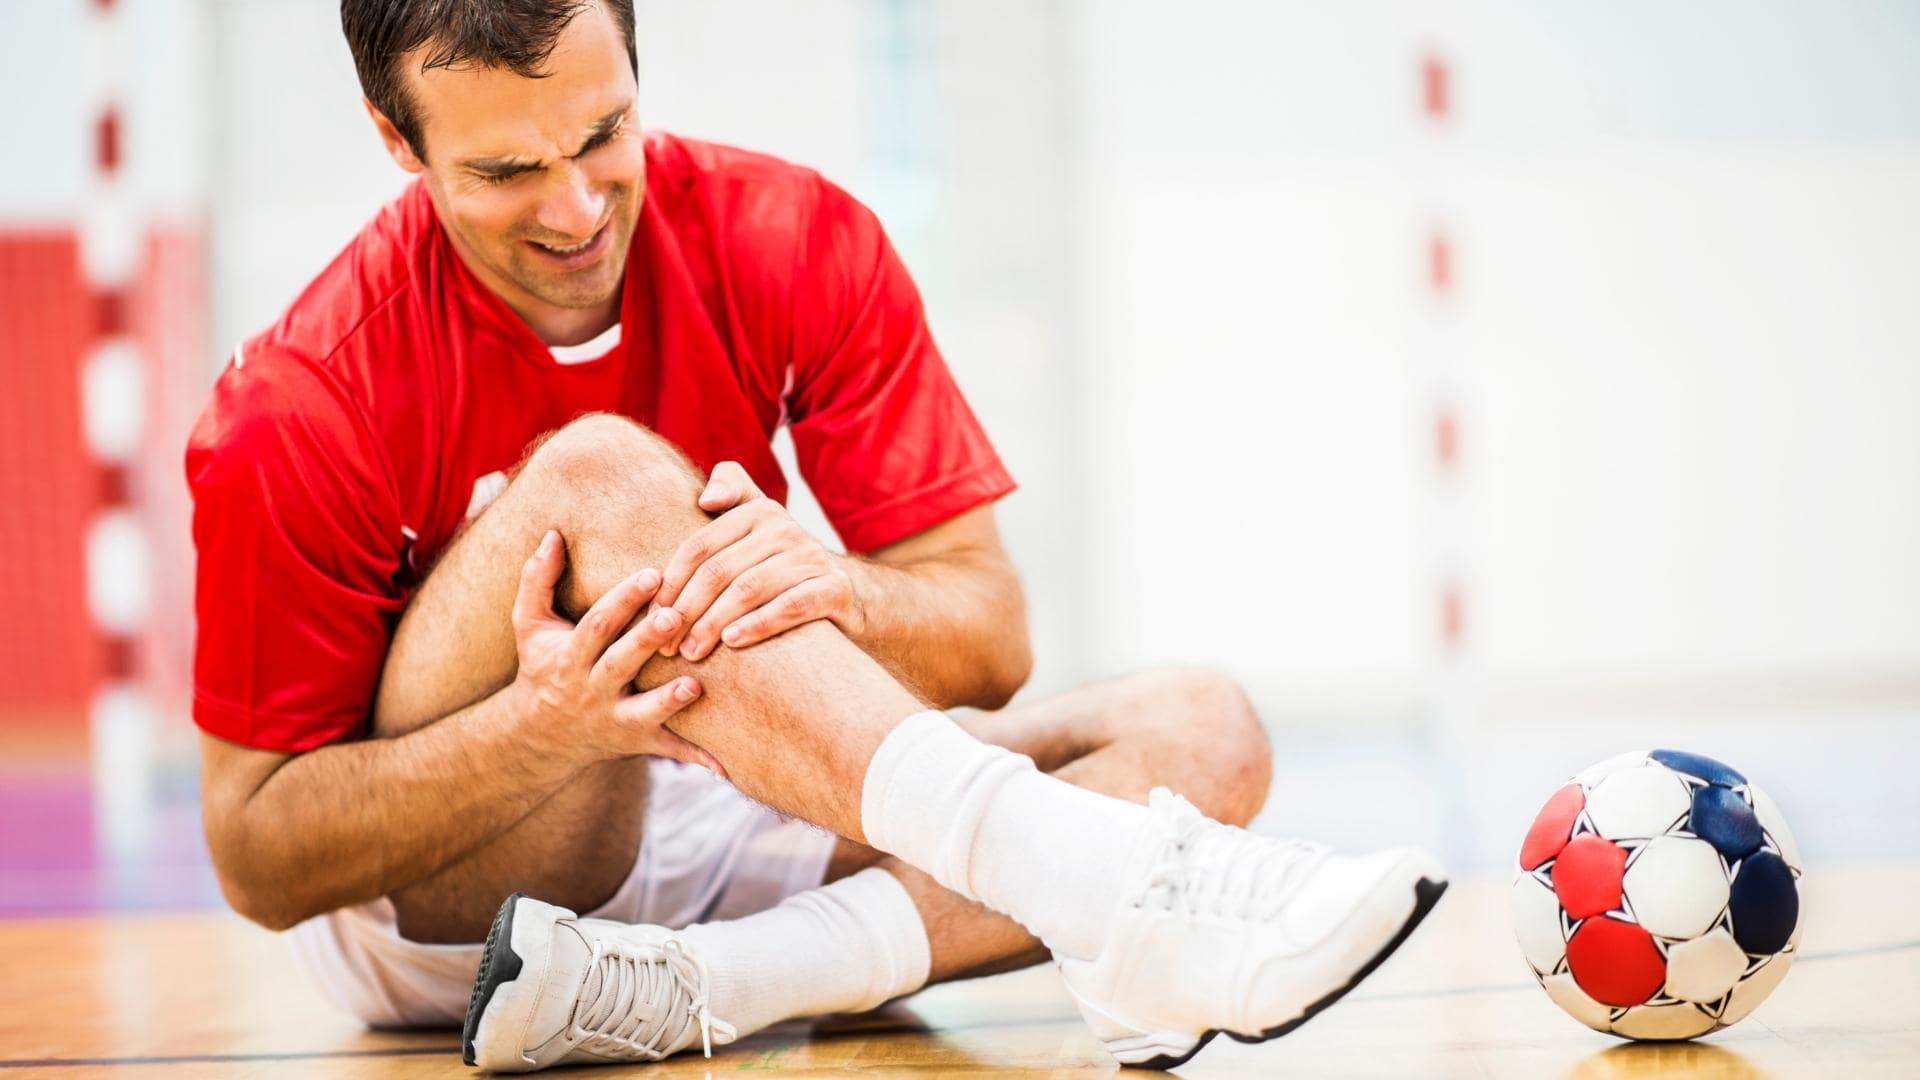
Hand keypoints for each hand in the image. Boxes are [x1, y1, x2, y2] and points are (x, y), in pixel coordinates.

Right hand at [510, 530, 721, 773]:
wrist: (540, 734)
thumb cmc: (543, 664)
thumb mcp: (529, 625)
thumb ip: (537, 579)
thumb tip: (552, 534)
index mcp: (570, 656)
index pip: (597, 624)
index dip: (623, 599)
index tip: (653, 573)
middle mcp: (591, 689)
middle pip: (621, 663)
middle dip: (648, 640)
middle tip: (678, 615)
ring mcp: (614, 719)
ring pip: (643, 711)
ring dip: (670, 700)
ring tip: (695, 684)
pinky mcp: (637, 742)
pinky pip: (669, 750)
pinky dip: (697, 757)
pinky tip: (726, 762)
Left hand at [655, 461, 865, 659]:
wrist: (845, 596)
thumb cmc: (781, 567)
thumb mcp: (756, 528)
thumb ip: (730, 495)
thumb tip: (706, 500)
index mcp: (758, 511)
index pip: (700, 547)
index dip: (671, 584)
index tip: (653, 617)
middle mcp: (786, 528)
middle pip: (719, 570)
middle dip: (687, 610)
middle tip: (667, 643)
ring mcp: (812, 557)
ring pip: (749, 589)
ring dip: (713, 623)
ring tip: (692, 651)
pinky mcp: (835, 587)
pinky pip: (790, 606)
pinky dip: (759, 624)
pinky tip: (733, 642)